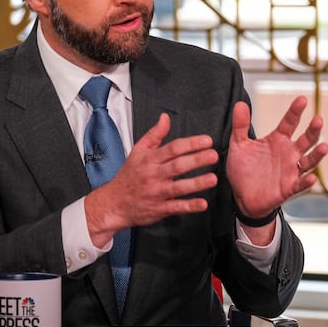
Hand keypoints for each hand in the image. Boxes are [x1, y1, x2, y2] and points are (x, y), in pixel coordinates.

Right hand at [84, 113, 218, 247]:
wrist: (114, 203)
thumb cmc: (128, 176)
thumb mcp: (138, 151)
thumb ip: (154, 134)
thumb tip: (165, 118)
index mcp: (150, 160)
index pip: (173, 148)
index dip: (191, 143)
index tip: (206, 140)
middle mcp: (154, 175)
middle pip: (177, 166)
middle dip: (196, 160)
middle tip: (213, 155)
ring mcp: (157, 192)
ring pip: (179, 187)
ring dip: (197, 183)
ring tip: (213, 178)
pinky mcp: (159, 208)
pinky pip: (176, 207)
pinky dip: (189, 206)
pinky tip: (202, 203)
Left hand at [226, 96, 327, 219]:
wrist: (242, 196)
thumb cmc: (243, 169)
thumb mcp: (238, 145)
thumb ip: (240, 126)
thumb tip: (239, 104)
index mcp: (278, 140)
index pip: (289, 122)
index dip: (295, 111)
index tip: (302, 99)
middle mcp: (288, 153)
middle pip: (306, 139)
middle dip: (313, 130)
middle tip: (318, 119)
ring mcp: (291, 170)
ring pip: (309, 160)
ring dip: (317, 154)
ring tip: (324, 146)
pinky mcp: (289, 188)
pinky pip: (301, 184)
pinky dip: (306, 181)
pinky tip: (311, 177)